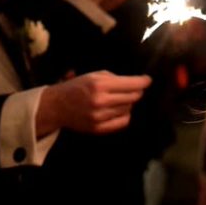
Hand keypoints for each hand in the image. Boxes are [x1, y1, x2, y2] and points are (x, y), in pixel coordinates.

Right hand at [37, 70, 151, 134]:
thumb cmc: (77, 87)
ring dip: (128, 103)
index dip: (144, 81)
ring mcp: (100, 117)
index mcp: (100, 85)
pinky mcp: (98, 129)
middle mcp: (101, 101)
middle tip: (134, 88)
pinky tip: (118, 110)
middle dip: (137, 91)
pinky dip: (124, 115)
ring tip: (119, 98)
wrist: (57, 106)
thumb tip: (137, 82)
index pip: (132, 84)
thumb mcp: (94, 75)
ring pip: (128, 109)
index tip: (148, 80)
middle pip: (133, 97)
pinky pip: (123, 122)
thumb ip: (115, 78)